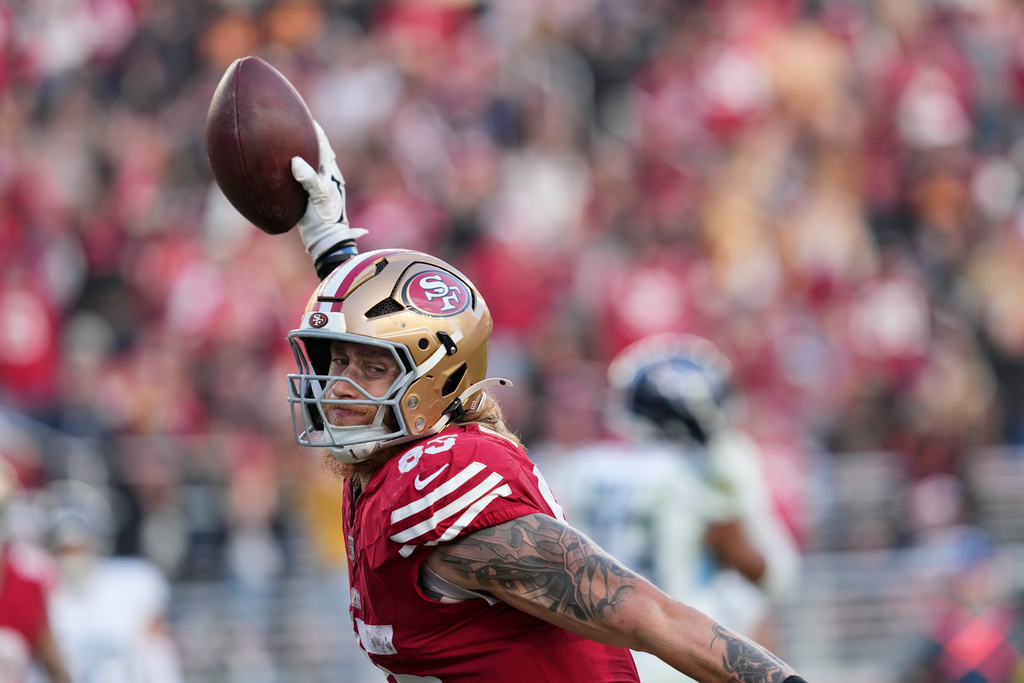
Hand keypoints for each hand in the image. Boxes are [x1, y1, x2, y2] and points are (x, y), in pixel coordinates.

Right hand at [291, 122, 366, 261]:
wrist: (326, 241)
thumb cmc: (326, 220)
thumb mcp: (319, 198)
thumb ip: (309, 179)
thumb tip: (295, 160)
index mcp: (332, 175)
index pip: (325, 148)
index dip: (318, 133)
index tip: (309, 118)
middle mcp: (326, 179)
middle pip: (319, 153)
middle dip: (311, 140)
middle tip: (298, 126)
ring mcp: (318, 188)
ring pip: (310, 166)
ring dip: (303, 154)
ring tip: (289, 142)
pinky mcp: (309, 198)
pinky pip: (299, 179)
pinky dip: (293, 170)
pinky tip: (282, 169)